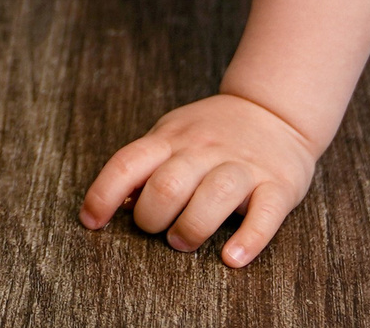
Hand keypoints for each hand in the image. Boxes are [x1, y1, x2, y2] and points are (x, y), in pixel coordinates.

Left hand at [79, 92, 318, 268]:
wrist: (275, 111)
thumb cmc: (213, 134)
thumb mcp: (172, 135)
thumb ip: (145, 165)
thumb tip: (114, 204)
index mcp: (172, 138)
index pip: (129, 162)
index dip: (102, 193)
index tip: (91, 222)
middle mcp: (205, 149)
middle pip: (168, 185)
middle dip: (152, 219)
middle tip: (159, 232)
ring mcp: (243, 165)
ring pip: (214, 196)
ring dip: (191, 228)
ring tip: (183, 241)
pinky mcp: (278, 185)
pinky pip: (265, 214)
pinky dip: (248, 239)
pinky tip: (232, 257)